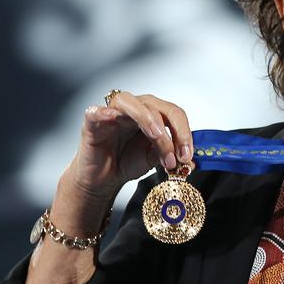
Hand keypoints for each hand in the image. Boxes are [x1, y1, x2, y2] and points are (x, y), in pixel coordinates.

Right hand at [66, 91, 193, 201]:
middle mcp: (136, 107)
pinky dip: (104, 112)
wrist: (102, 178)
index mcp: (153, 113)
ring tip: (158, 138)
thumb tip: (191, 163)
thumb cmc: (127, 161)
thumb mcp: (154, 158)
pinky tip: (111, 116)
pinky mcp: (93, 121)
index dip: (185, 133)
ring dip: (150, 121)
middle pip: (160, 108)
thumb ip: (171, 155)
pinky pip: (96, 111)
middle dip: (173, 132)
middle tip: (177, 157)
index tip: (188, 157)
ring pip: (135, 106)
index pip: (175, 113)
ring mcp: (114, 111)